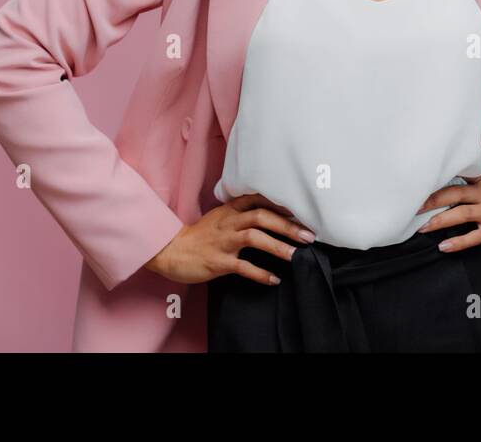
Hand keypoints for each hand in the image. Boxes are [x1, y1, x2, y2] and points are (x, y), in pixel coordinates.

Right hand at [144, 193, 316, 286]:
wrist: (171, 250)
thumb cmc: (200, 235)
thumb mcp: (220, 217)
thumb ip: (242, 213)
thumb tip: (272, 215)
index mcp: (230, 209)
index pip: (259, 200)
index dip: (282, 205)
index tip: (303, 211)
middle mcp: (228, 222)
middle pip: (261, 217)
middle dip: (287, 226)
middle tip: (309, 236)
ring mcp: (223, 241)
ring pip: (254, 238)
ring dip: (277, 246)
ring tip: (296, 256)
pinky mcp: (217, 261)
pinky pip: (243, 267)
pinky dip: (260, 273)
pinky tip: (274, 279)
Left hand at [414, 175, 480, 260]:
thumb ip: (463, 191)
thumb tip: (429, 195)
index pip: (459, 174)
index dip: (439, 176)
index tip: (419, 180)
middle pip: (457, 192)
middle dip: (433, 199)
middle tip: (414, 206)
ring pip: (463, 213)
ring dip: (441, 220)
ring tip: (423, 227)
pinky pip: (475, 236)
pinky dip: (458, 242)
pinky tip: (443, 247)